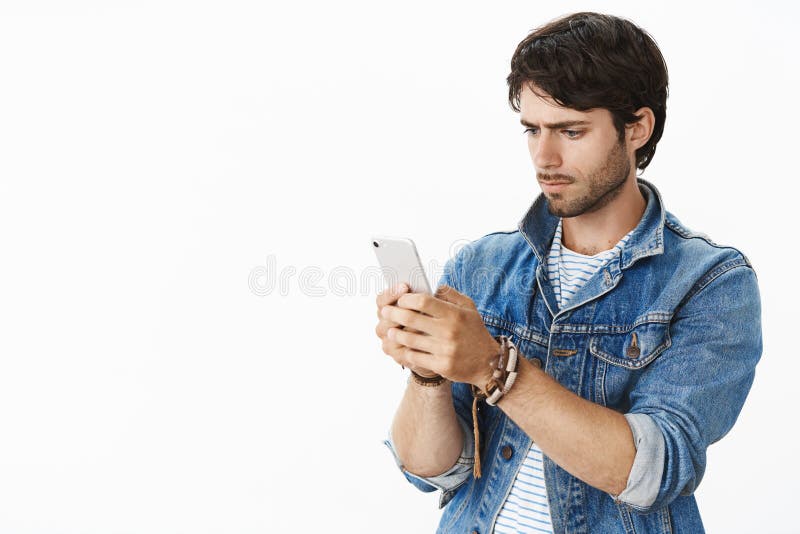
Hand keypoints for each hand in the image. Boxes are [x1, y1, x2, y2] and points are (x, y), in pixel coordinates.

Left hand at [379, 285, 500, 387]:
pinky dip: (405, 351)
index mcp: (454, 314)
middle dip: (393, 314)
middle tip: (385, 312)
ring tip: (390, 331)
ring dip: (395, 334)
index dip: (407, 299)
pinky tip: (402, 347)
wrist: (489, 363)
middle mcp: (449, 331)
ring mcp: (445, 350)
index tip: (400, 299)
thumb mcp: (469, 308)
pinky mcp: (442, 366)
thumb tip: (431, 286)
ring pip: (410, 339)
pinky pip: (415, 356)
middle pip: (411, 319)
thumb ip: (450, 294)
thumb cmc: (474, 331)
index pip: (423, 301)